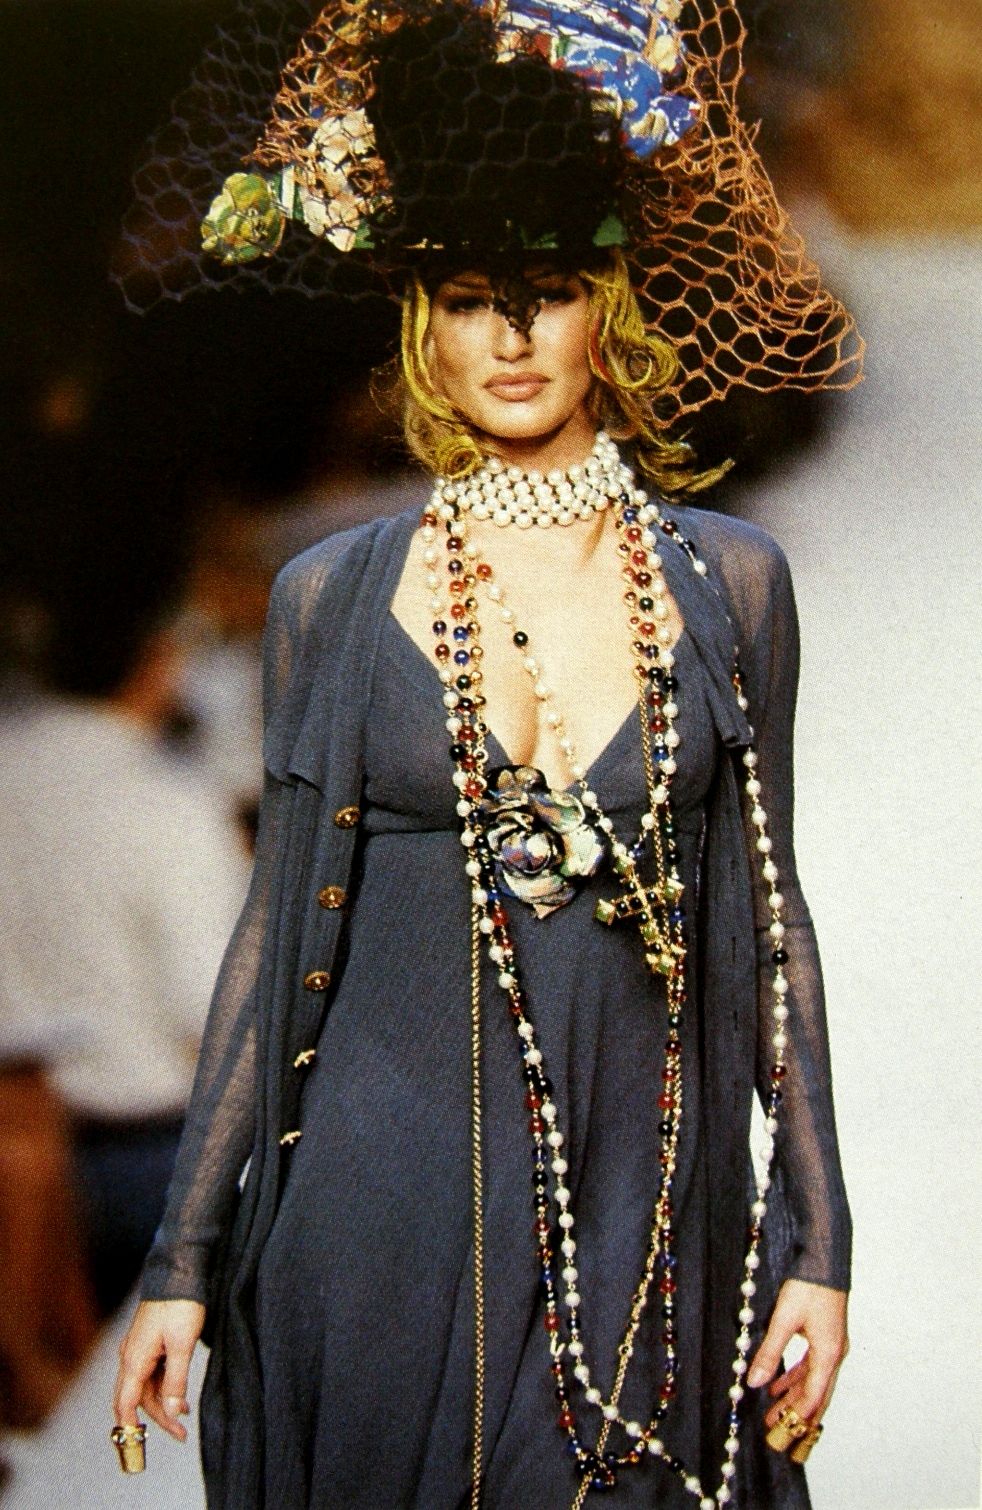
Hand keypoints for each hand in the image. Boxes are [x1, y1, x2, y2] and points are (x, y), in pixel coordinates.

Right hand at [114, 1299, 205, 1441]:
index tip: (138, 1447)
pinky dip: (163, 1387)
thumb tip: (171, 1410)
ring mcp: (139, 1348)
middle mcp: (130, 1355)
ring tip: (185, 1416)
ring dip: (162, 1402)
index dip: (130, 1427)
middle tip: (179, 1434)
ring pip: (144, 1386)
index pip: (125, 1403)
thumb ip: (175, 1379)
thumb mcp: (182, 1345)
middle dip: (154, 1419)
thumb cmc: (180, 1304)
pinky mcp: (149, 1342)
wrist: (180, 1271)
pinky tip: (179, 1394)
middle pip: (135, 1398)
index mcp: (134, 1358)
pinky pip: (151, 1373)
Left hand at [747, 1279, 847, 1429]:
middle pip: (816, 1394)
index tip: (781, 1433)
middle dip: (795, 1414)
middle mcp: (834, 1354)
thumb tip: (754, 1381)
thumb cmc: (808, 1286)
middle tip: (776, 1432)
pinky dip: (795, 1378)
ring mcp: (831, 1346)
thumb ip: (769, 1352)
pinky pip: (810, 1366)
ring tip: (773, 1413)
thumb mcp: (784, 1319)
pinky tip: (777, 1385)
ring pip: (812, 1382)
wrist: (825, 1260)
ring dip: (793, 1397)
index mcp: (828, 1354)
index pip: (813, 1396)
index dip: (796, 1416)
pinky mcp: (825, 1336)